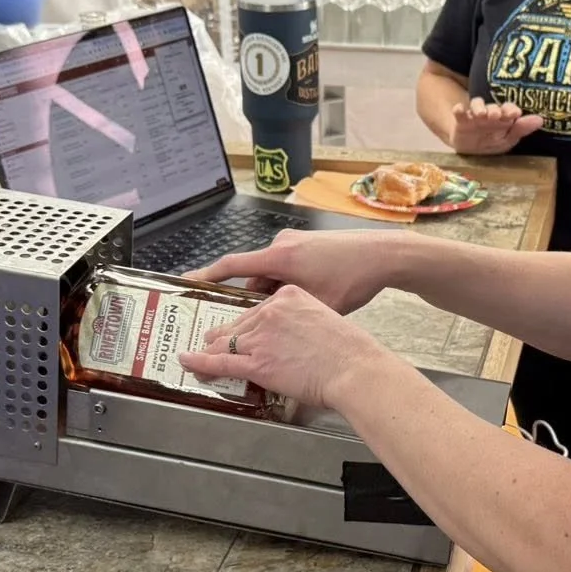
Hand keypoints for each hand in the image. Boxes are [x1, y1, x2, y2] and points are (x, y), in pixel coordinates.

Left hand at [178, 284, 391, 411]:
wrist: (355, 369)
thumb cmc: (350, 351)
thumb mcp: (325, 320)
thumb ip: (303, 323)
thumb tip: (293, 340)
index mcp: (289, 295)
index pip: (257, 309)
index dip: (245, 323)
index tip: (237, 328)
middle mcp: (271, 311)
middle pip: (239, 325)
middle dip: (223, 336)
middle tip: (211, 341)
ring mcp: (262, 337)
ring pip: (226, 342)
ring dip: (210, 350)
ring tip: (196, 355)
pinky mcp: (258, 362)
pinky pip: (221, 361)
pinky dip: (200, 362)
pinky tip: (187, 362)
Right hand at [189, 229, 405, 314]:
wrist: (384, 253)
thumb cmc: (352, 278)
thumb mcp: (316, 303)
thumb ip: (285, 313)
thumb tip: (263, 327)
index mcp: (278, 257)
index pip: (232, 266)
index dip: (207, 276)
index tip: (186, 283)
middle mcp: (282, 246)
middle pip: (252, 275)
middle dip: (250, 299)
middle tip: (246, 322)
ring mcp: (295, 243)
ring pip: (270, 274)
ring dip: (272, 294)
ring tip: (287, 316)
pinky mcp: (307, 245)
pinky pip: (285, 267)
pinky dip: (285, 285)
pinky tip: (304, 301)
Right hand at [449, 97, 543, 155]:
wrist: (470, 150)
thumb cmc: (492, 141)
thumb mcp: (507, 139)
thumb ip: (521, 129)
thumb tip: (540, 120)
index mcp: (503, 117)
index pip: (508, 109)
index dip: (511, 109)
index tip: (515, 113)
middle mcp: (489, 113)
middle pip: (492, 106)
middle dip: (494, 109)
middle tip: (496, 115)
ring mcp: (474, 116)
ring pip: (477, 105)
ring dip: (479, 107)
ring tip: (481, 114)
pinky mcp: (461, 120)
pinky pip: (459, 112)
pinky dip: (459, 110)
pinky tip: (459, 109)